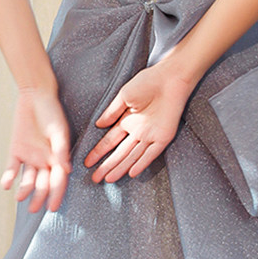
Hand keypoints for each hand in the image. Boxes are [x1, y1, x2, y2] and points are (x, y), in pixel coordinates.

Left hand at [2, 83, 71, 213]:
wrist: (35, 96)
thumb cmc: (52, 112)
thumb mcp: (59, 131)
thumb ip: (61, 150)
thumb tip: (66, 170)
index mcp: (58, 158)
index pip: (59, 181)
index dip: (56, 195)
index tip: (52, 208)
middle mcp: (45, 161)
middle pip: (43, 184)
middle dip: (39, 198)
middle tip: (34, 210)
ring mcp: (30, 157)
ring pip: (28, 179)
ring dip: (24, 189)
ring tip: (19, 198)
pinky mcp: (16, 151)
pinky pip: (13, 168)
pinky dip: (9, 177)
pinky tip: (6, 185)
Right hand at [84, 59, 193, 183]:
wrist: (169, 79)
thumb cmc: (148, 82)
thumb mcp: (124, 96)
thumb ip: (112, 112)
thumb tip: (98, 125)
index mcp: (127, 120)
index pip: (110, 141)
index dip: (98, 152)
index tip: (87, 162)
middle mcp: (137, 131)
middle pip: (120, 153)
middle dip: (107, 166)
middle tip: (95, 178)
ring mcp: (150, 135)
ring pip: (133, 156)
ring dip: (121, 168)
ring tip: (108, 179)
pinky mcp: (163, 137)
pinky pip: (151, 154)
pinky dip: (142, 163)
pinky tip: (132, 173)